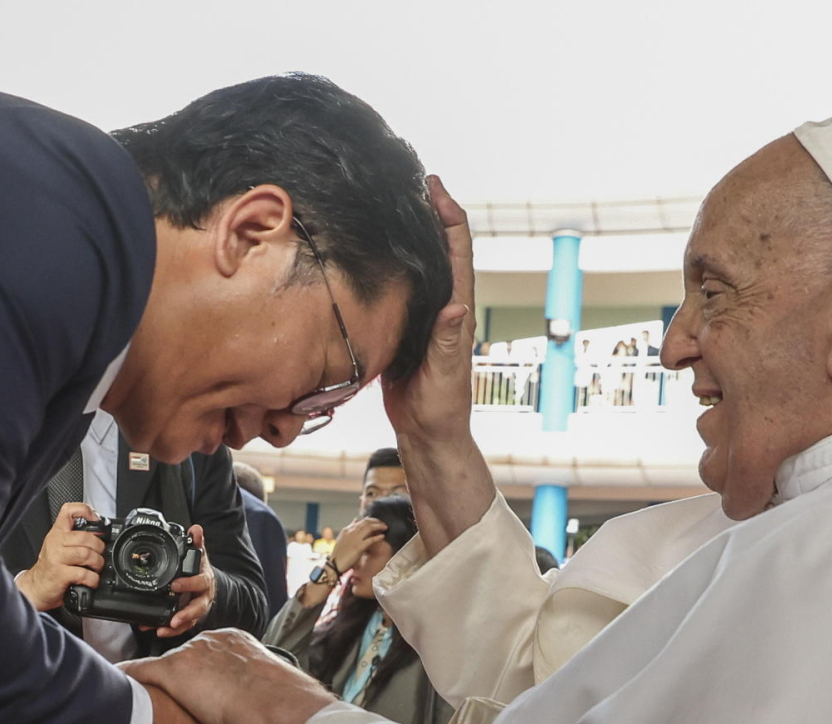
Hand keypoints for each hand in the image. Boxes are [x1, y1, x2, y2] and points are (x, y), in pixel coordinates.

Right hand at [14, 501, 104, 611]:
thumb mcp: (60, 547)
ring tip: (95, 568)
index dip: (85, 511)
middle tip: (99, 555)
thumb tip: (100, 535)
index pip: (69, 511)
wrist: (36, 588)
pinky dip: (92, 579)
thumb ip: (76, 539)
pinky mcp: (59, 574)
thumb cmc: (51, 568)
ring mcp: (56, 557)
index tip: (96, 520)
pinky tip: (91, 581)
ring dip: (97, 563)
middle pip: (86, 536)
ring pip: (86, 554)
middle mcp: (56, 542)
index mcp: (57, 533)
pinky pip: (84, 573)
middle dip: (99, 548)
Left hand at [125, 631, 338, 723]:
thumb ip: (266, 701)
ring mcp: (192, 654)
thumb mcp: (277, 697)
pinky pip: (141, 671)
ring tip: (142, 700)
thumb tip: (274, 719)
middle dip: (181, 681)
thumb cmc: (286, 709)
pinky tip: (117, 684)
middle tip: (177, 704)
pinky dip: (128, 677)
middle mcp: (214, 642)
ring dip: (154, 684)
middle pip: (186, 659)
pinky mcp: (174, 670)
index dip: (206, 678)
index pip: (212, 657)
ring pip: (162, 667)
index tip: (204, 693)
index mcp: (240, 645)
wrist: (279, 709)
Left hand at [152, 525, 215, 635]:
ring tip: (163, 629)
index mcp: (205, 580)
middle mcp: (203, 597)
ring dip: (176, 626)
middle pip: (198, 608)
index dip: (189, 584)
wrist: (208, 585)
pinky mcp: (188, 618)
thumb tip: (196, 529)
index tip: (175, 585)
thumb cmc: (200, 570)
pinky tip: (156, 630)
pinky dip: (169, 631)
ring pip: (190, 621)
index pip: (200, 582)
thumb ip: (197, 543)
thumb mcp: (200, 555)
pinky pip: (181, 626)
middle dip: (186, 614)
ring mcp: (196, 609)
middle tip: (173, 619)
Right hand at [312, 518, 387, 603]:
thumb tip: (355, 520)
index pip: (361, 521)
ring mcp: (355, 539)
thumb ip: (349, 529)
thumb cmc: (338, 554)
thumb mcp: (342, 538)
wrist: (334, 564)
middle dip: (376, 521)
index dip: (370, 520)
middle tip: (383, 523)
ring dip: (379, 526)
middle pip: (366, 522)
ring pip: (369, 527)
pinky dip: (378, 537)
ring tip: (385, 527)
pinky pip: (371, 540)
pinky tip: (383, 536)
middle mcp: (351, 532)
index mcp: (346, 530)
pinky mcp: (358, 547)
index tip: (376, 522)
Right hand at [381, 175, 475, 451]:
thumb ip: (449, 342)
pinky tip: (373, 252)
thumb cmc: (441, 409)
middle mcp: (444, 307)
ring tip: (392, 204)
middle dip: (430, 212)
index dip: (449, 216)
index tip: (434, 186)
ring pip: (420, 265)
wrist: (428, 434)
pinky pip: (401, 288)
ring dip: (411, 233)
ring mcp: (426, 317)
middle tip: (411, 179)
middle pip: (441, 248)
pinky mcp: (407, 329)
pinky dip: (391, 264)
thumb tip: (457, 307)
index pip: (458, 252)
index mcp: (457, 311)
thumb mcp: (445, 375)